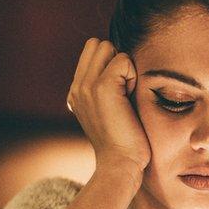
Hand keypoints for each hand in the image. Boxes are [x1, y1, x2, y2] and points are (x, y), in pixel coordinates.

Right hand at [67, 38, 150, 175]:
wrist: (120, 164)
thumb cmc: (124, 142)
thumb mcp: (109, 113)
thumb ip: (106, 90)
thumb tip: (121, 67)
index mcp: (76, 92)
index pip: (92, 51)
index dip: (111, 63)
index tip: (120, 92)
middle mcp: (77, 87)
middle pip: (98, 44)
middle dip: (116, 60)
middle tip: (125, 90)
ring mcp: (86, 86)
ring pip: (108, 47)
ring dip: (124, 66)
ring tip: (126, 94)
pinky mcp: (101, 87)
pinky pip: (123, 59)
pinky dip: (132, 75)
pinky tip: (130, 98)